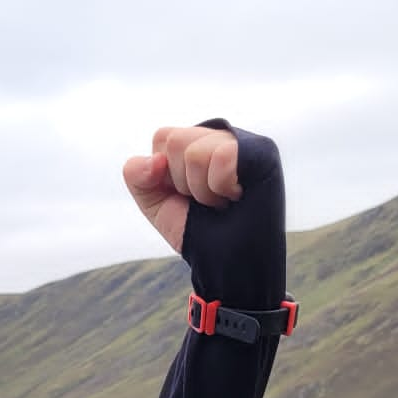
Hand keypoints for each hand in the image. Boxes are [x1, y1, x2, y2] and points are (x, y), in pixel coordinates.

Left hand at [122, 125, 240, 254]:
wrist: (227, 261)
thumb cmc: (196, 229)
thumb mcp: (154, 202)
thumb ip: (137, 175)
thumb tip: (156, 160)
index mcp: (194, 143)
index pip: (163, 136)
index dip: (165, 174)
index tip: (185, 194)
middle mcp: (217, 136)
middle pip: (175, 140)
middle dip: (182, 183)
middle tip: (205, 200)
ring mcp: (240, 142)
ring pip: (195, 152)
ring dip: (202, 190)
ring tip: (221, 202)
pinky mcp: (261, 152)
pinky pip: (222, 156)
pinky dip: (220, 186)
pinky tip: (235, 196)